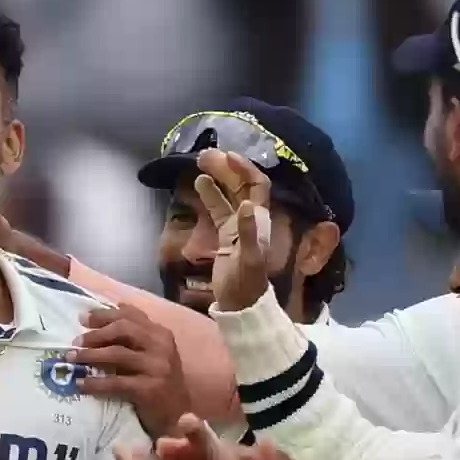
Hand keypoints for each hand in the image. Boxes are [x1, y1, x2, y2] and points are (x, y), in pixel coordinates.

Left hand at [72, 305, 191, 433]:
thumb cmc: (160, 381)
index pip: (130, 315)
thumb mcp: (153, 352)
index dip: (103, 315)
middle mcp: (160, 346)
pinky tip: (81, 383)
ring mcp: (156, 367)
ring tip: (71, 359)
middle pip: (123, 329)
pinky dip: (95, 383)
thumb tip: (105, 312)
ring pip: (117, 354)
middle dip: (96, 334)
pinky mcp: (149, 389)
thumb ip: (135, 333)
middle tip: (75, 342)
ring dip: (90, 355)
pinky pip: (116, 383)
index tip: (82, 318)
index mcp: (160, 333)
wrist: (178, 414)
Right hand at [193, 150, 274, 314]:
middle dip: (226, 168)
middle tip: (205, 155)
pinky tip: (199, 184)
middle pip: (241, 185)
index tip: (228, 156)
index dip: (245, 169)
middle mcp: (251, 218)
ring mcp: (237, 225)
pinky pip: (218, 209)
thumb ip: (248, 232)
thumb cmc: (246, 282)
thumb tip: (245, 205)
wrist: (240, 303)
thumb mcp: (249, 258)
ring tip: (199, 163)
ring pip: (227, 194)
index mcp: (260, 220)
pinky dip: (210, 195)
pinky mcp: (226, 235)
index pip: (256, 186)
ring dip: (217, 178)